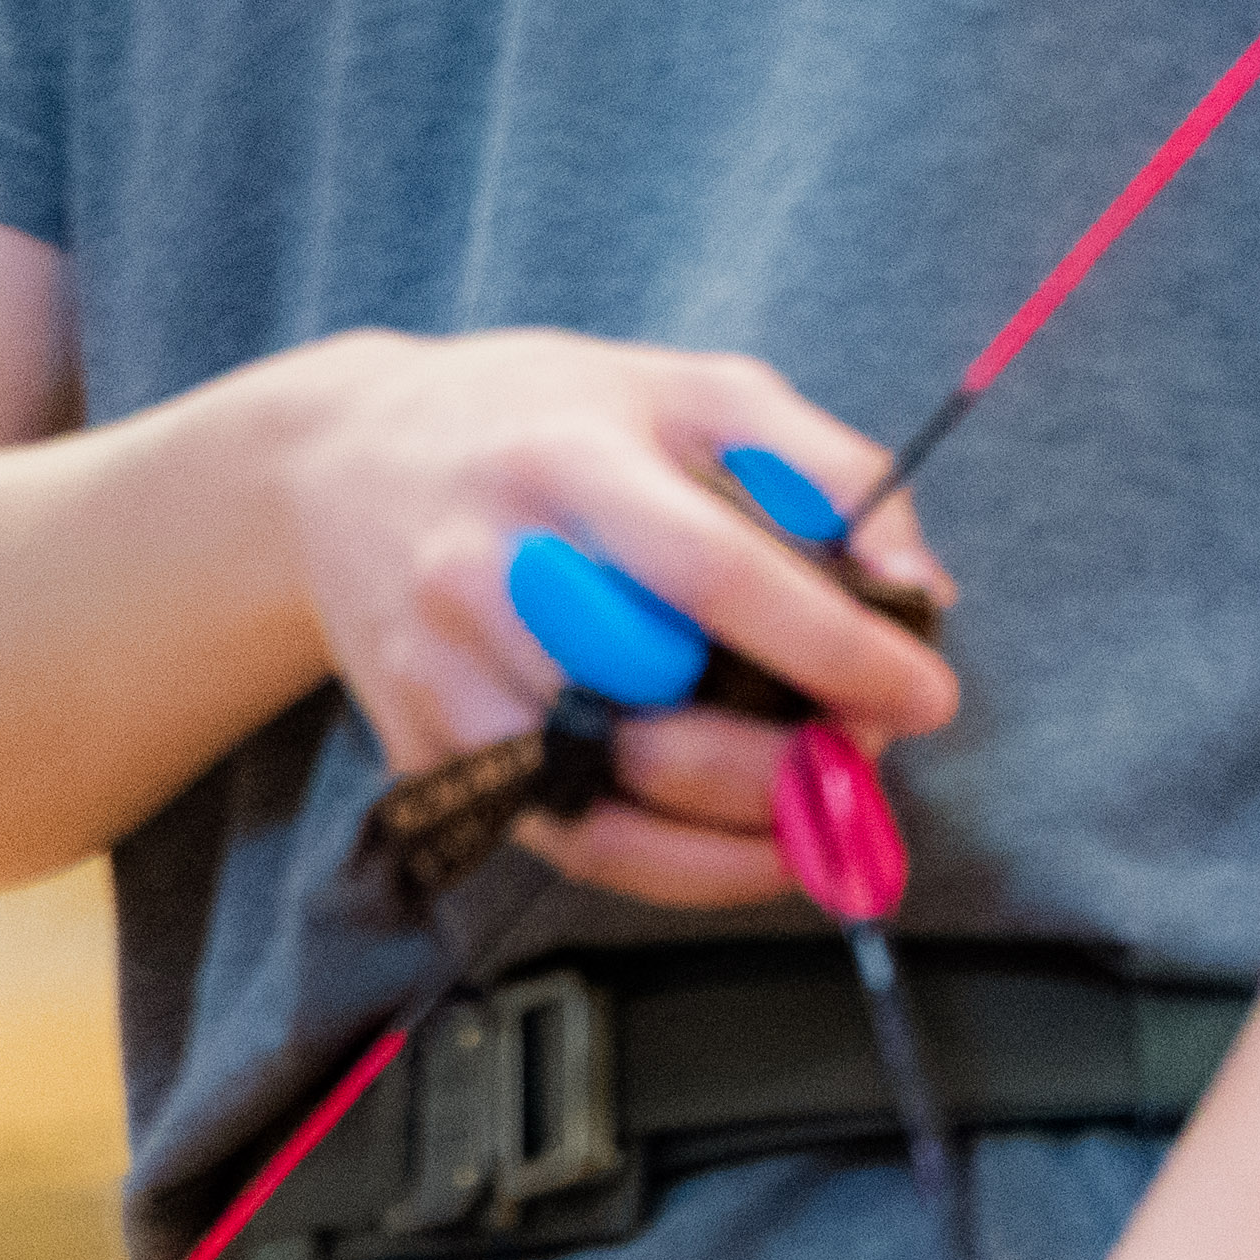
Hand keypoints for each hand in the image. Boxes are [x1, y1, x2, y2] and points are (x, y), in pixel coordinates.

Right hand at [262, 333, 954, 907]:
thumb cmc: (549, 419)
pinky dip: (676, 867)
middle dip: (793, 756)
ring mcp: (443, 673)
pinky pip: (563, 841)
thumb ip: (827, 470)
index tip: (924, 694)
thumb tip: (920, 591)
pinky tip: (750, 849)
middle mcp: (486, 575)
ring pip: (610, 799)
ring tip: (824, 806)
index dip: (834, 649)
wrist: (336, 463)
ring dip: (745, 828)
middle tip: (868, 749)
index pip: (714, 574)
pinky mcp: (420, 748)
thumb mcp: (697, 391)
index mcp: (566, 465)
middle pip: (656, 709)